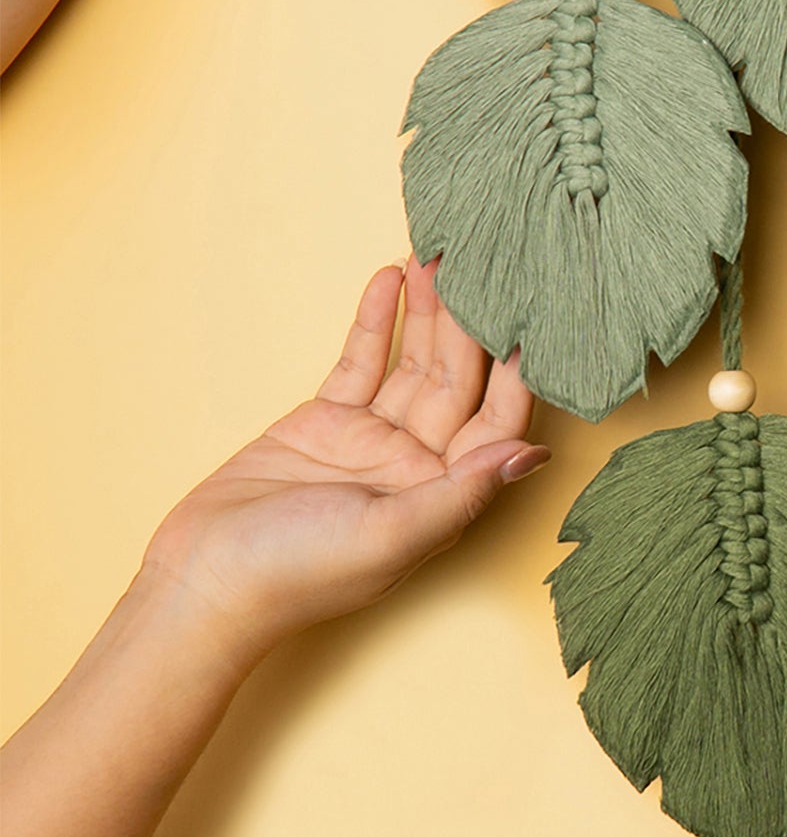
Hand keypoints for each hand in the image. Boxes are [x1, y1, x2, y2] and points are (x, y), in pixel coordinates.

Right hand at [138, 261, 549, 668]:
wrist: (203, 580)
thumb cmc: (298, 575)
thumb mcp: (389, 535)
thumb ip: (462, 493)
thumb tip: (534, 456)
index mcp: (444, 495)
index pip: (498, 422)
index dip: (516, 372)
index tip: (531, 317)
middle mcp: (417, 464)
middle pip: (459, 381)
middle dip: (470, 324)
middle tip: (481, 264)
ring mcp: (373, 439)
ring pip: (415, 363)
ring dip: (428, 312)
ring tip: (439, 256)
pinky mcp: (327, 420)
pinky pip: (362, 361)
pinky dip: (376, 321)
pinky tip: (390, 278)